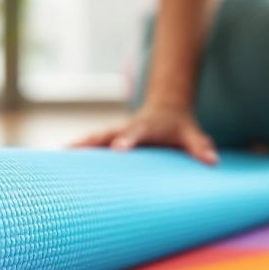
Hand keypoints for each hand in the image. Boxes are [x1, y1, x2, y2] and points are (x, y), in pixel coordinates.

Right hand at [71, 106, 218, 164]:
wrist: (167, 108)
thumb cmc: (179, 126)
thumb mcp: (192, 134)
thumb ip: (200, 146)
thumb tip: (212, 161)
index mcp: (146, 127)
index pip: (135, 133)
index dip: (126, 140)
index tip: (117, 149)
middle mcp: (127, 128)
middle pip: (105, 133)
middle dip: (89, 142)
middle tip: (70, 150)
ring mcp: (115, 132)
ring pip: (93, 138)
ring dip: (76, 146)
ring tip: (56, 156)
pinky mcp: (109, 138)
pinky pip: (91, 144)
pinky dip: (76, 151)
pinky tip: (58, 160)